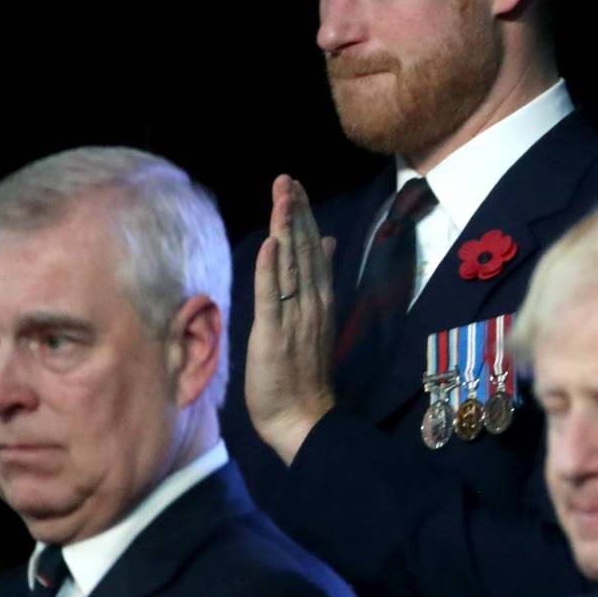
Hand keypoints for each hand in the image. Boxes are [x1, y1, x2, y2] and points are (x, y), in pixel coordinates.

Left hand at [247, 176, 338, 464]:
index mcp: (320, 299)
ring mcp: (294, 317)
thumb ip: (319, 280)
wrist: (303, 417)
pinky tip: (270, 243)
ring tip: (281, 196)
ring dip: (285, 228)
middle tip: (287, 179)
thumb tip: (327, 243)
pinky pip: (272, 296)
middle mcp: (311, 302)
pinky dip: (271, 268)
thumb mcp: (315, 319)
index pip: (313, 249)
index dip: (303, 216)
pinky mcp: (274, 334)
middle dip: (295, 211)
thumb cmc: (303, 372)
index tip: (294, 187)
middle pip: (304, 249)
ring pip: (291, 264)